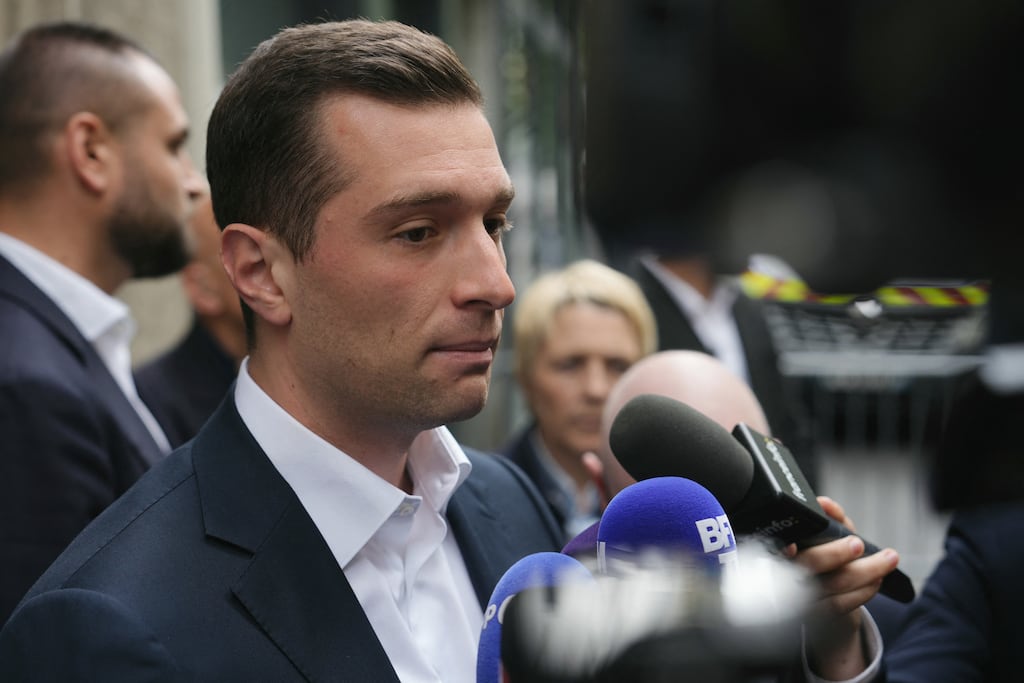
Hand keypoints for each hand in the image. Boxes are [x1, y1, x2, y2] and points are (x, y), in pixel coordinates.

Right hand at [782, 496, 899, 677]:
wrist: (814, 597)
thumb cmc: (815, 556)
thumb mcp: (818, 534)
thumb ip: (824, 517)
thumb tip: (826, 505)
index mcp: (779, 552)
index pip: (776, 548)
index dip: (784, 547)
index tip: (793, 545)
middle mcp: (787, 575)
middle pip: (810, 564)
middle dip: (835, 553)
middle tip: (857, 544)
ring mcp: (802, 597)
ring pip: (834, 584)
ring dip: (867, 570)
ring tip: (889, 557)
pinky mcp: (820, 614)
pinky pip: (844, 604)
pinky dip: (864, 590)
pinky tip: (878, 578)